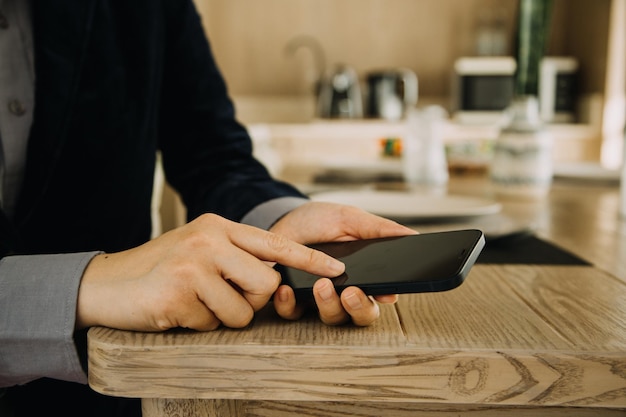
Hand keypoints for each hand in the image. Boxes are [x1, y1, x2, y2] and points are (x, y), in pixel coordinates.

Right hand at [76, 213, 344, 331]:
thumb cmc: (158, 269)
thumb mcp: (198, 248)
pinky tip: (177, 309)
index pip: (275, 242)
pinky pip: (212, 324)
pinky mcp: (180, 291)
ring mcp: (194, 264)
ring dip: (222, 317)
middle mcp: (209, 239)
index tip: (336, 269)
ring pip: (242, 310)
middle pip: (266, 284)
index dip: (309, 258)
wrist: (106, 284)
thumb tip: (274, 276)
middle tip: (223, 299)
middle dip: (251, 302)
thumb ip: (235, 256)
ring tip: (195, 302)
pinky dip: (198, 324)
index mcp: (218, 226)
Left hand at [269, 201, 416, 325]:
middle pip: (361, 315)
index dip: (384, 297)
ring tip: (321, 285)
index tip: (384, 293)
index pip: (381, 294)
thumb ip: (379, 229)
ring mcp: (319, 299)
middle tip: (350, 293)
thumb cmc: (319, 221)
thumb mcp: (349, 218)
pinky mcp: (293, 301)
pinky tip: (287, 289)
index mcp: (364, 274)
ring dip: (328, 305)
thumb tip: (412, 234)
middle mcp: (344, 292)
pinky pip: (293, 313)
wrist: (282, 219)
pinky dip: (290, 304)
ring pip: (332, 318)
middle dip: (359, 308)